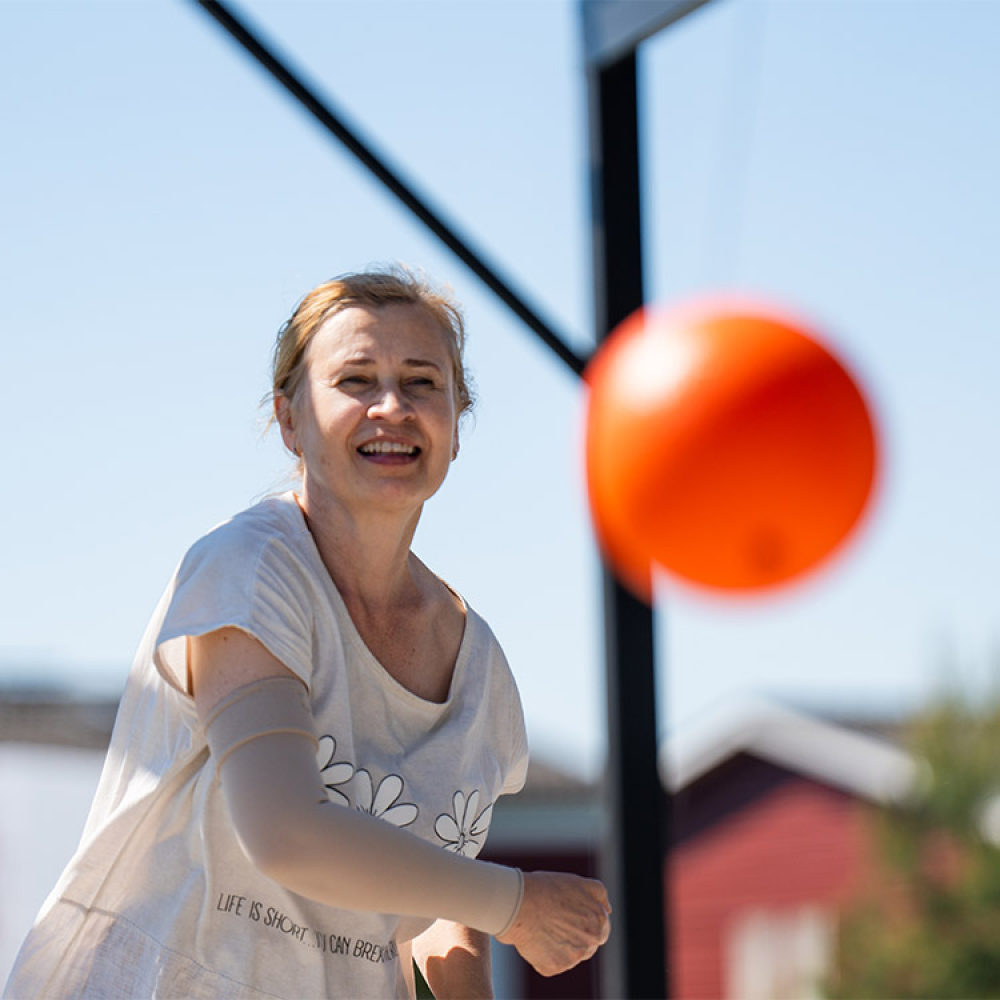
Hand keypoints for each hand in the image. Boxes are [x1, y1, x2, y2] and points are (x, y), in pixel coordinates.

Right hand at [496, 871, 610, 976]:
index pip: (601, 928)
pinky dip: (544, 954)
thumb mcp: (577, 882)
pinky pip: (552, 963)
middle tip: (555, 922)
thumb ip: (598, 895)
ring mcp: (573, 957)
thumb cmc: (547, 888)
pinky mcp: (555, 967)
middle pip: (587, 944)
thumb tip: (608, 910)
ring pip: (570, 955)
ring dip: (560, 945)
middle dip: (574, 935)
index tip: (568, 914)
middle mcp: (591, 942)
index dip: (584, 920)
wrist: (519, 903)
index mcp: (599, 922)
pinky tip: (536, 938)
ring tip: (543, 927)